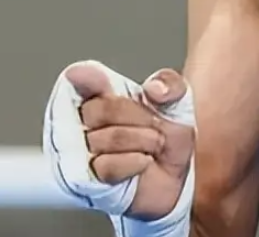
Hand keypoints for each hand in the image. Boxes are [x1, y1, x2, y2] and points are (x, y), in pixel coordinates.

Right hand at [66, 63, 195, 219]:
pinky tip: (143, 163)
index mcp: (100, 96)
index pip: (80, 78)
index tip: (86, 76)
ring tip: (152, 148)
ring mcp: (80, 152)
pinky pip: (106, 166)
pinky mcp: (85, 181)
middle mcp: (84, 121)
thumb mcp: (178, 105)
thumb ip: (171, 85)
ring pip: (105, 139)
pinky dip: (134, 163)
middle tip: (156, 127)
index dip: (84, 77)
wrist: (175, 179)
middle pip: (99, 110)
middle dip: (139, 117)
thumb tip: (154, 87)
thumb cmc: (167, 139)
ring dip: (142, 142)